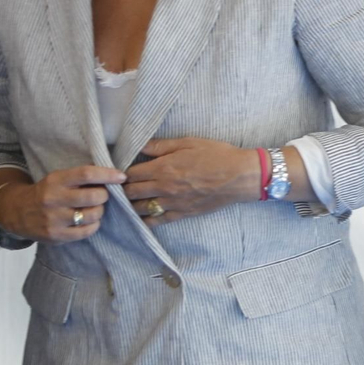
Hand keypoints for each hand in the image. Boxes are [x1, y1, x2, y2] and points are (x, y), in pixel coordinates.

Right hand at [0, 165, 123, 241]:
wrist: (17, 211)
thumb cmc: (47, 192)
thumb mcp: (58, 178)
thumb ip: (81, 177)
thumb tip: (114, 177)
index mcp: (56, 180)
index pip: (87, 174)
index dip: (108, 175)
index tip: (121, 177)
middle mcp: (53, 199)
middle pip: (93, 197)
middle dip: (104, 195)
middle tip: (101, 195)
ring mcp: (54, 219)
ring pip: (92, 215)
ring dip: (99, 211)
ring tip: (94, 208)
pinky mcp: (55, 236)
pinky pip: (86, 232)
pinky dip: (93, 225)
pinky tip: (88, 221)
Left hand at [123, 137, 259, 225]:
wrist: (239, 176)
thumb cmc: (217, 155)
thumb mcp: (189, 143)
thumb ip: (162, 146)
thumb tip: (140, 145)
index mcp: (164, 167)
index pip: (131, 174)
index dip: (124, 173)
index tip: (123, 172)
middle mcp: (164, 187)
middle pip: (132, 192)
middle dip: (124, 189)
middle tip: (124, 186)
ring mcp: (172, 203)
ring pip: (140, 209)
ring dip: (132, 204)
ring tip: (132, 200)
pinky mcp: (182, 214)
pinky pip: (157, 221)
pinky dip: (146, 220)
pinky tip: (143, 217)